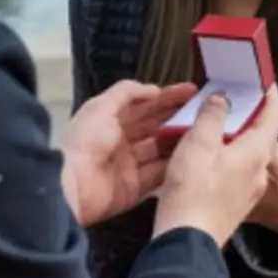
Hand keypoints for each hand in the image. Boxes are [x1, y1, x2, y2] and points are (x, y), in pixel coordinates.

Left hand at [58, 79, 197, 226]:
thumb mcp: (101, 107)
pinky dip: (174, 165)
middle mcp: (122, 141)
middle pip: (155, 126)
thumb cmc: (85, 140)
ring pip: (160, 149)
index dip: (167, 97)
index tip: (192, 91)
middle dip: (178, 117)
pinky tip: (194, 157)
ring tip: (206, 131)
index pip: (145, 105)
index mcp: (111, 120)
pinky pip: (159, 174)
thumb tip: (153, 89)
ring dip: (180, 141)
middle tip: (206, 110)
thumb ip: (126, 92)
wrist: (71, 184)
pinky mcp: (135, 188)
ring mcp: (129, 165)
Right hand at [153, 85, 277, 246]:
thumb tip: (222, 99)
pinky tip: (203, 154)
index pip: (272, 116)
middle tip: (234, 96)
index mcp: (255, 152)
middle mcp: (257, 171)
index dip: (270, 96)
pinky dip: (224, 154)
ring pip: (245, 153)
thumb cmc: (193, 192)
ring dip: (234, 135)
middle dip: (249, 114)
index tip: (265, 82)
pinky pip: (234, 169)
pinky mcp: (232, 202)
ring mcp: (246, 189)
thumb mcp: (199, 142)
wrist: (186, 241)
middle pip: (260, 134)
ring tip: (213, 122)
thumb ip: (212, 115)